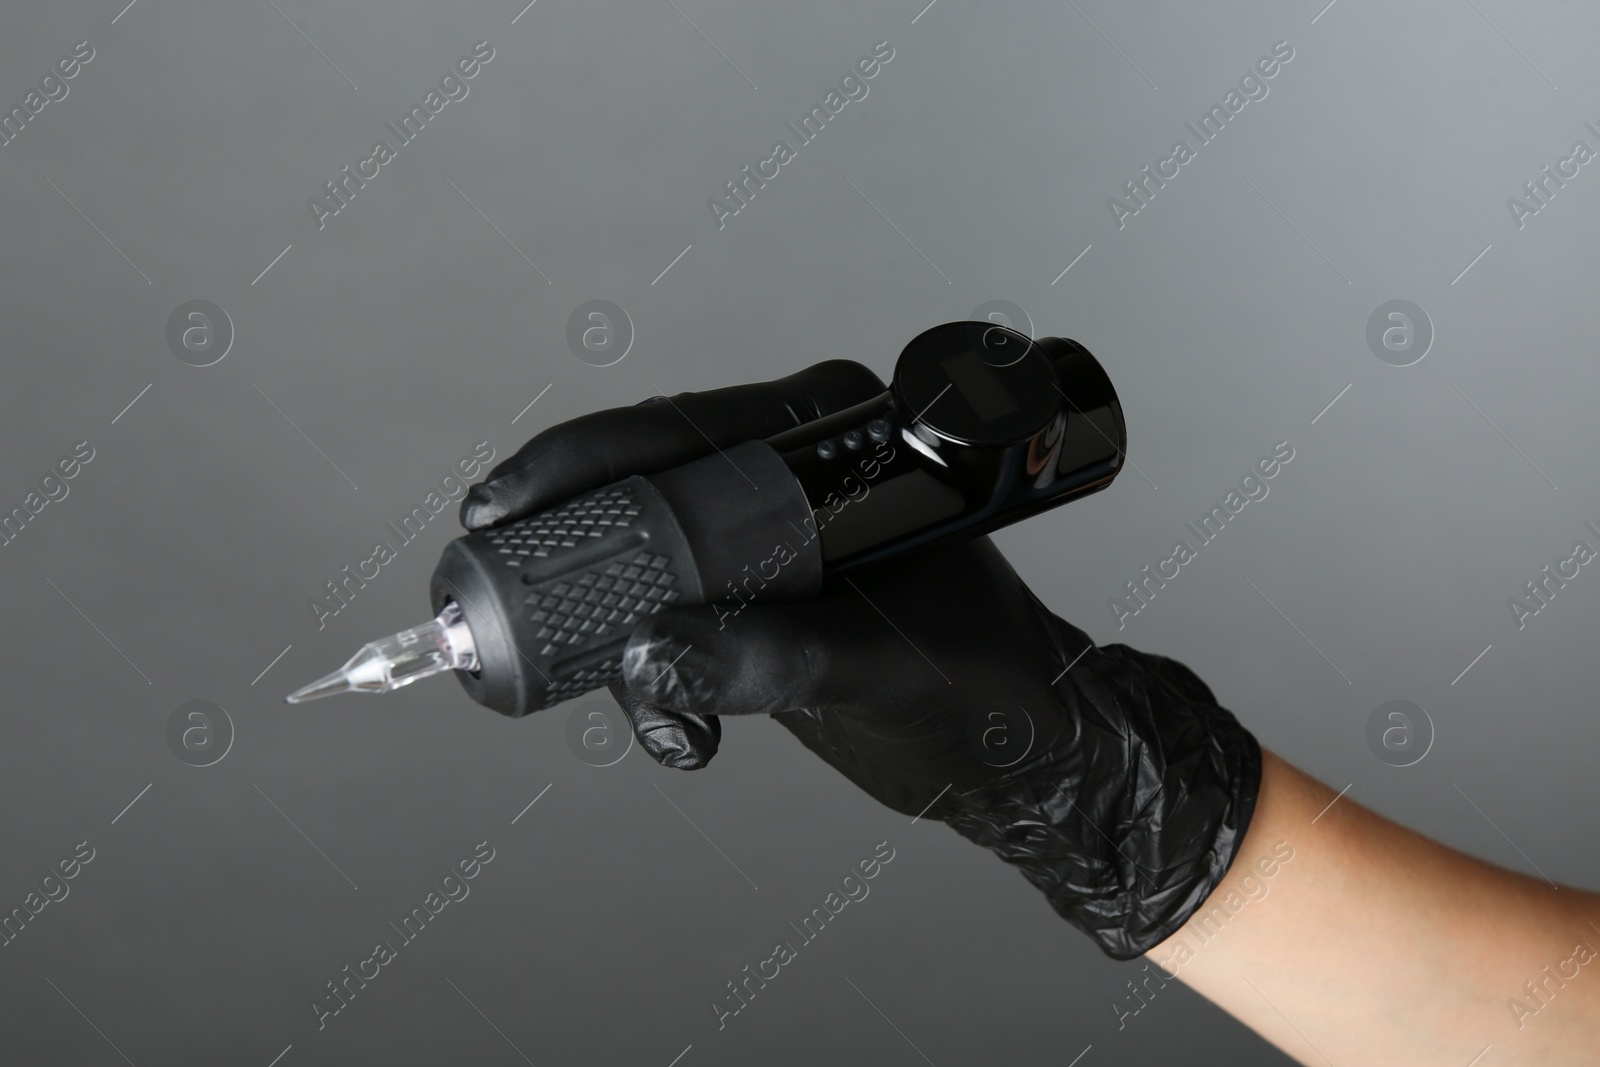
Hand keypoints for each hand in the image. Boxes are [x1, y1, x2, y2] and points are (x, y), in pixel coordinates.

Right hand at [464, 360, 1260, 958]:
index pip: (686, 429)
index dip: (583, 460)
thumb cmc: (989, 690)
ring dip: (616, 635)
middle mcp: (799, 475)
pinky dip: (653, 674)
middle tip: (499, 587)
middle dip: (576, 546)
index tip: (506, 504)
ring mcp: (775, 539)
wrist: (1024, 759)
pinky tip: (676, 728)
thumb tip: (656, 651)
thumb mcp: (886, 666)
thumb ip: (778, 655)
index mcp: (840, 443)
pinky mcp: (762, 599)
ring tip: (638, 707)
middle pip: (646, 487)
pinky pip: (673, 615)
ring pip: (647, 559)